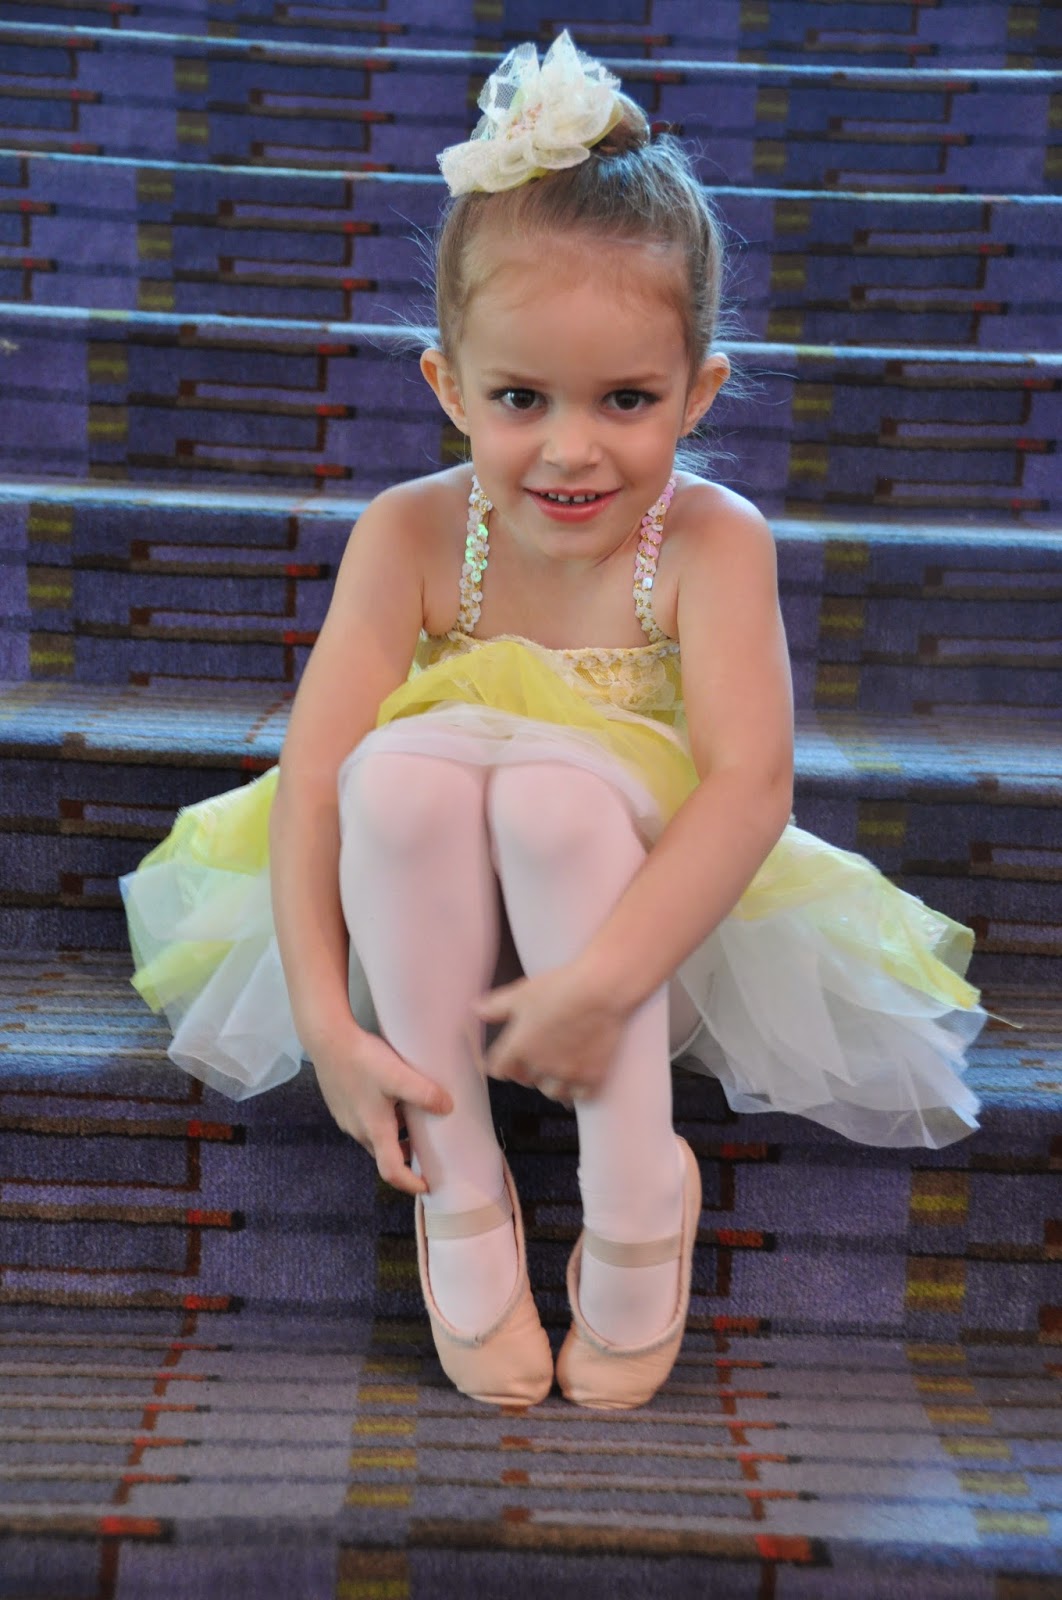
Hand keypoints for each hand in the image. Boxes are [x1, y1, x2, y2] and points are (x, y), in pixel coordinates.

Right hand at [309, 1022, 451, 1195]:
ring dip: (395, 1136)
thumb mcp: (399, 1076)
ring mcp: (346, 1118)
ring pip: (374, 1136)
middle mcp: (358, 1129)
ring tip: (414, 1119)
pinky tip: (391, 1099)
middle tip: (428, 1149)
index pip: (391, 1171)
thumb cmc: (363, 1060)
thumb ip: (425, 1093)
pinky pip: (365, 1121)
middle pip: (383, 1155)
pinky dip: (382, 1120)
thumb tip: (447, 1108)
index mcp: (374, 1129)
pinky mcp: (341, 1104)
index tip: (426, 1186)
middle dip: (406, 1157)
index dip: (410, 1184)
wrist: (327, 1039)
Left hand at [474, 964, 631, 1100]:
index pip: (499, 1070)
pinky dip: (576, 1091)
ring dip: (550, 1082)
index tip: (504, 1062)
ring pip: (551, 1092)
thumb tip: (475, 1010)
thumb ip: (496, 1006)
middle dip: (526, 1070)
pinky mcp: (592, 1077)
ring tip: (557, 1068)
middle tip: (536, 1056)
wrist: (602, 989)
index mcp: (519, 1047)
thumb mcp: (522, 992)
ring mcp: (567, 1074)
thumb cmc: (561, 987)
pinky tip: (577, 1079)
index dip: (501, 1064)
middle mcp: (541, 1065)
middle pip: (525, 1080)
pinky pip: (578, 1097)